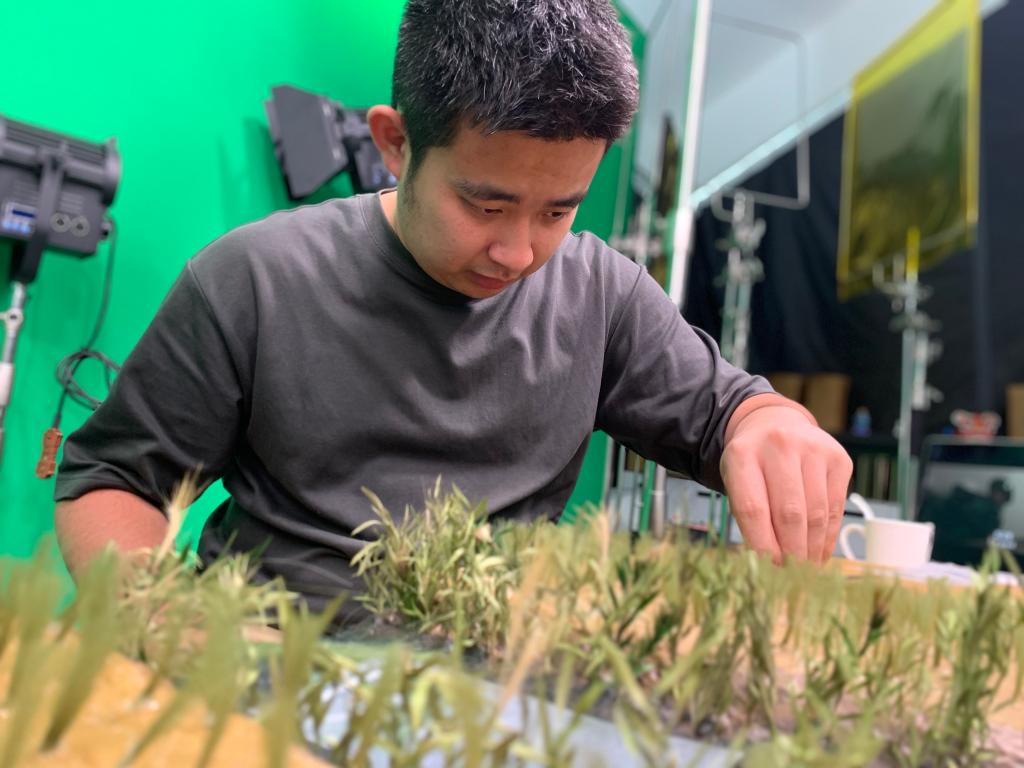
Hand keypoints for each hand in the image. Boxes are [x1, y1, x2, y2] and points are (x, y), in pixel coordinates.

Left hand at [720, 400, 852, 563]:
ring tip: (805, 568)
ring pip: (816, 513)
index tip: (768, 570)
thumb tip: (772, 565)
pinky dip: (828, 536)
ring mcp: (813, 448)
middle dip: (792, 552)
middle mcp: (779, 445)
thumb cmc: (753, 464)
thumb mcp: (737, 482)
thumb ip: (750, 517)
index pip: (752, 508)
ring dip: (812, 549)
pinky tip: (819, 552)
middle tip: (791, 576)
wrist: (774, 425)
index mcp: (742, 454)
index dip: (762, 545)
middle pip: (789, 513)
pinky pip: (836, 508)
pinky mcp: (839, 458)